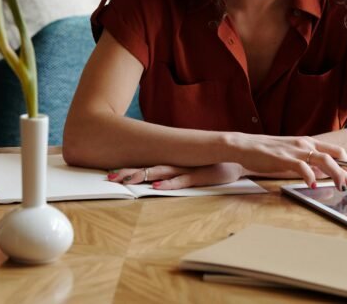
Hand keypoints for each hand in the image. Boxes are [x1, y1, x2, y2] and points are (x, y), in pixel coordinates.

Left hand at [107, 162, 243, 188]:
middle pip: (146, 168)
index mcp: (171, 163)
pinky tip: (155, 187)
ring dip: (142, 176)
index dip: (127, 169)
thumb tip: (150, 177)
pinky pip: (182, 180)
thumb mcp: (187, 170)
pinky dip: (168, 184)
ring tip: (126, 180)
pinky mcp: (200, 175)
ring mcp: (187, 169)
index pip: (144, 165)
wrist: (236, 160)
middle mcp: (176, 164)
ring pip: (160, 172)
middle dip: (127, 173)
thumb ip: (171, 173)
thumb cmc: (209, 166)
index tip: (109, 174)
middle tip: (109, 177)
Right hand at [228, 132, 346, 194]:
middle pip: (337, 155)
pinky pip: (302, 166)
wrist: (244, 146)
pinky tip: (313, 185)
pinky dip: (310, 176)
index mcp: (308, 142)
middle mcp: (305, 144)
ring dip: (337, 175)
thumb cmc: (266, 152)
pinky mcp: (284, 158)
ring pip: (325, 160)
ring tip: (342, 188)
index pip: (337, 152)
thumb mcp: (291, 156)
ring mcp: (295, 150)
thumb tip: (323, 174)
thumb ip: (307, 162)